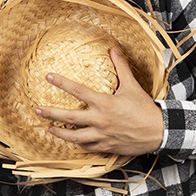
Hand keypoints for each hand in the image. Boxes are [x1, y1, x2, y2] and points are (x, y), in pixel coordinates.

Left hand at [35, 49, 163, 157]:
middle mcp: (100, 120)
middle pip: (69, 118)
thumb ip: (121, 67)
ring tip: (49, 128)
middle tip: (37, 109)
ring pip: (74, 137)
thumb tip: (113, 48)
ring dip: (59, 133)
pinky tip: (71, 140)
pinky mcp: (105, 147)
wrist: (158, 132)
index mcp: (105, 103)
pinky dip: (77, 144)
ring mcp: (101, 136)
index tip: (48, 76)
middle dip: (51, 113)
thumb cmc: (144, 108)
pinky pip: (87, 147)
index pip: (78, 91)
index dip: (61, 83)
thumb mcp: (132, 86)